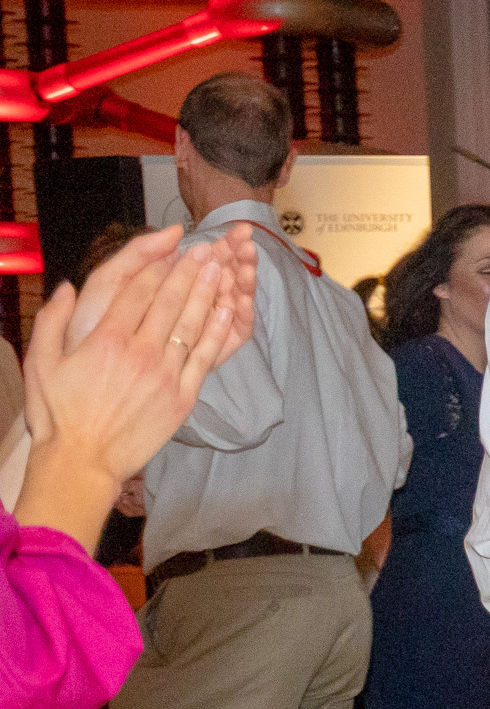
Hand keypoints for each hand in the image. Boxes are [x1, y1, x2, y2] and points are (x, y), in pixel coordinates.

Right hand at [15, 226, 255, 549]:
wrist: (82, 460)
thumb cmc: (57, 413)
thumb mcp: (41, 363)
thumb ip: (53, 320)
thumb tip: (67, 286)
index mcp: (105, 340)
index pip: (137, 292)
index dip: (157, 266)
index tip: (170, 248)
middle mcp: (139, 353)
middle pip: (171, 302)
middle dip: (190, 271)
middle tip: (206, 249)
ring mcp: (165, 375)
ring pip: (193, 325)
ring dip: (209, 293)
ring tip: (222, 268)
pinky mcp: (182, 398)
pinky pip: (205, 358)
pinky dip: (218, 332)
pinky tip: (228, 311)